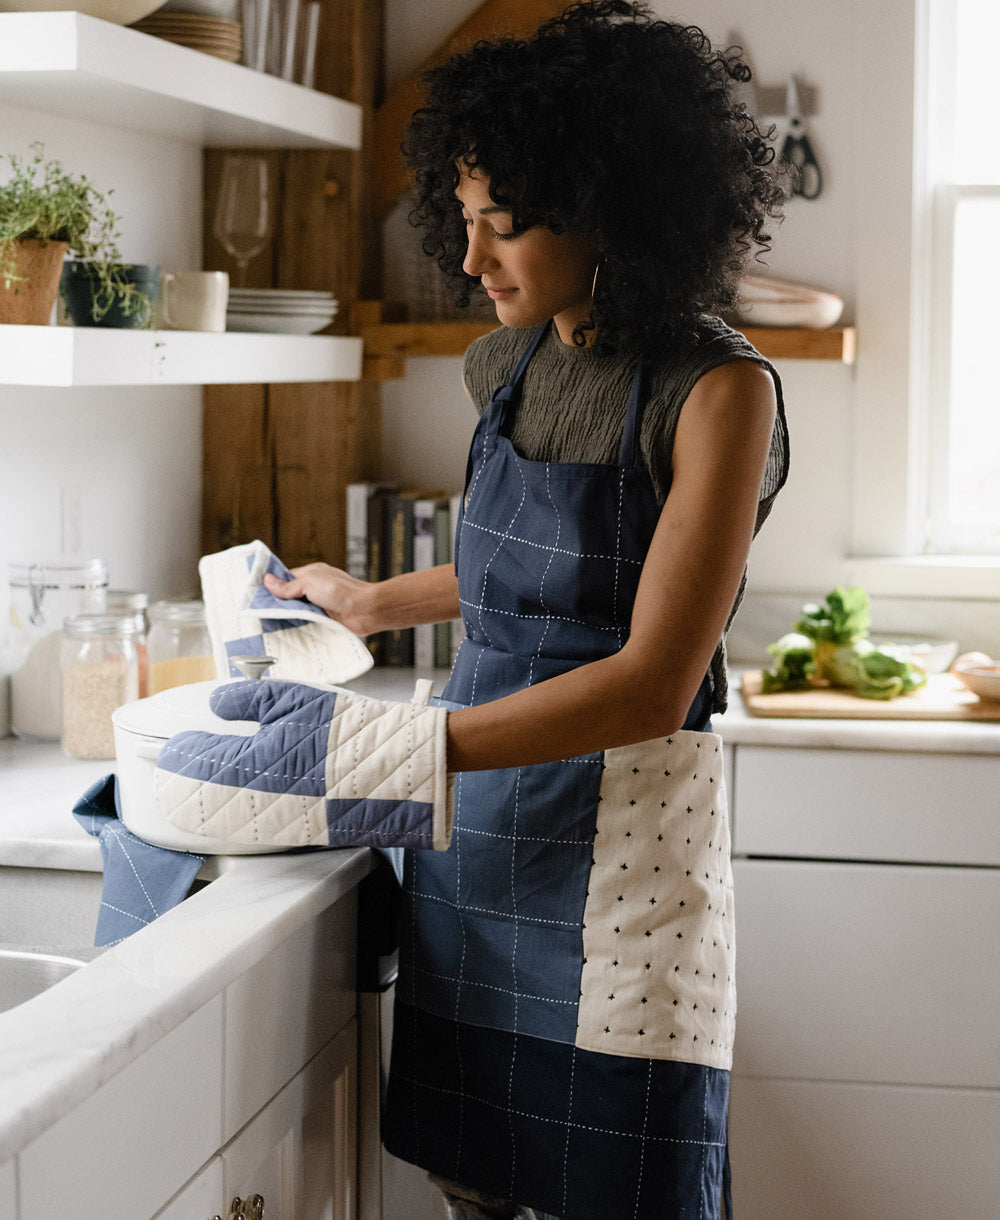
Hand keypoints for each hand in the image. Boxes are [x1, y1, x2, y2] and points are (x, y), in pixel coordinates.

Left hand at [153, 679, 451, 850]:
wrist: (392, 769)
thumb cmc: (344, 729)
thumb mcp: (295, 699)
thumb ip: (248, 700)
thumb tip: (217, 703)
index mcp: (250, 762)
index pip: (198, 760)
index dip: (180, 751)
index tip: (174, 742)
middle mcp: (254, 799)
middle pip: (198, 799)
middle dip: (180, 783)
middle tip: (170, 768)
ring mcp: (272, 820)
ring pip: (219, 820)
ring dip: (200, 805)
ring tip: (189, 790)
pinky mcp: (291, 831)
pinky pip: (247, 828)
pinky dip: (229, 818)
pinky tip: (228, 805)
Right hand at [263, 563, 377, 635]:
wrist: (364, 611)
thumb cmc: (341, 592)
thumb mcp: (310, 583)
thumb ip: (289, 586)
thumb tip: (268, 581)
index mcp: (313, 574)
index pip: (287, 578)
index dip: (274, 586)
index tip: (257, 594)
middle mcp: (316, 589)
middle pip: (291, 596)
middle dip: (278, 603)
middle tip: (259, 612)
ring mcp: (321, 605)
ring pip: (298, 611)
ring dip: (288, 616)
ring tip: (267, 623)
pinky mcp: (325, 620)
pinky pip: (307, 622)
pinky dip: (298, 626)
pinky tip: (286, 631)